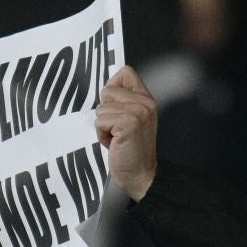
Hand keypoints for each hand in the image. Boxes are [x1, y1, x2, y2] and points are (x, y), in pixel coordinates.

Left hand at [96, 65, 158, 200]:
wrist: (140, 174)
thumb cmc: (131, 149)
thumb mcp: (132, 119)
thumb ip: (123, 102)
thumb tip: (104, 89)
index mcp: (146, 98)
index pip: (125, 72)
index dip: (113, 86)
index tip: (114, 106)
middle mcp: (145, 102)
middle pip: (107, 90)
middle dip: (105, 111)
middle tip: (117, 128)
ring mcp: (138, 112)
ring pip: (101, 108)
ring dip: (103, 126)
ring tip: (116, 137)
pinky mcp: (128, 123)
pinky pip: (100, 121)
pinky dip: (101, 134)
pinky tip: (114, 143)